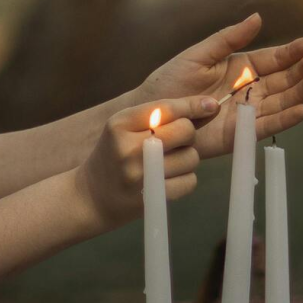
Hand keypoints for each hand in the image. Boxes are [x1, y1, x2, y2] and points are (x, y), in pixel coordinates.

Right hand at [78, 96, 211, 233]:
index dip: (193, 105)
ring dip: (188, 158)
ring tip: (169, 161)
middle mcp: (129, 147)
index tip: (211, 104)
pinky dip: (186, 179)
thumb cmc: (114, 154)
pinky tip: (169, 178)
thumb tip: (206, 106)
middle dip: (188, 133)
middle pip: (185, 130)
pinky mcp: (152, 198)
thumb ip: (157, 115)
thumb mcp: (123, 127)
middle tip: (177, 140)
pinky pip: (190, 181)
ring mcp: (140, 175)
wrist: (91, 195)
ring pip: (191, 157)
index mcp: (120, 123)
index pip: (165, 107)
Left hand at [139, 12, 302, 163]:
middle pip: (282, 80)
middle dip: (300, 70)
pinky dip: (287, 119)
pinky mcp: (242, 135)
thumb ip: (228, 39)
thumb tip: (257, 17)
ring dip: (300, 93)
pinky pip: (268, 127)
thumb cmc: (170, 83)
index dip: (291, 52)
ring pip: (281, 102)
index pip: (272, 59)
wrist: (153, 117)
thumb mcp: (199, 56)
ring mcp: (247, 113)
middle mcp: (249, 90)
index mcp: (240, 68)